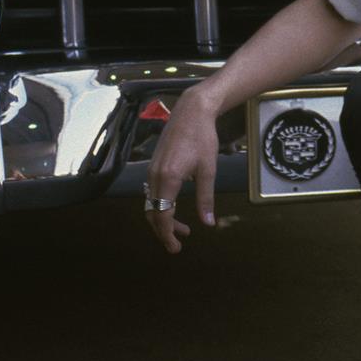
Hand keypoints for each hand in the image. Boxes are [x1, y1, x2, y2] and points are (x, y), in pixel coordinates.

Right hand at [143, 86, 219, 252]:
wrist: (191, 111)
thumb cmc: (203, 138)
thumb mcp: (208, 170)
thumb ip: (206, 199)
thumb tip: (208, 223)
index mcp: (168, 179)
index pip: (162, 216)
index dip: (167, 235)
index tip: (175, 248)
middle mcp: (155, 176)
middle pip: (152, 213)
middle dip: (164, 231)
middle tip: (177, 245)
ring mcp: (152, 170)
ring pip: (151, 203)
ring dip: (163, 218)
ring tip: (184, 228)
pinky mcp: (153, 165)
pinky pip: (152, 192)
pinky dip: (160, 205)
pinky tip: (174, 207)